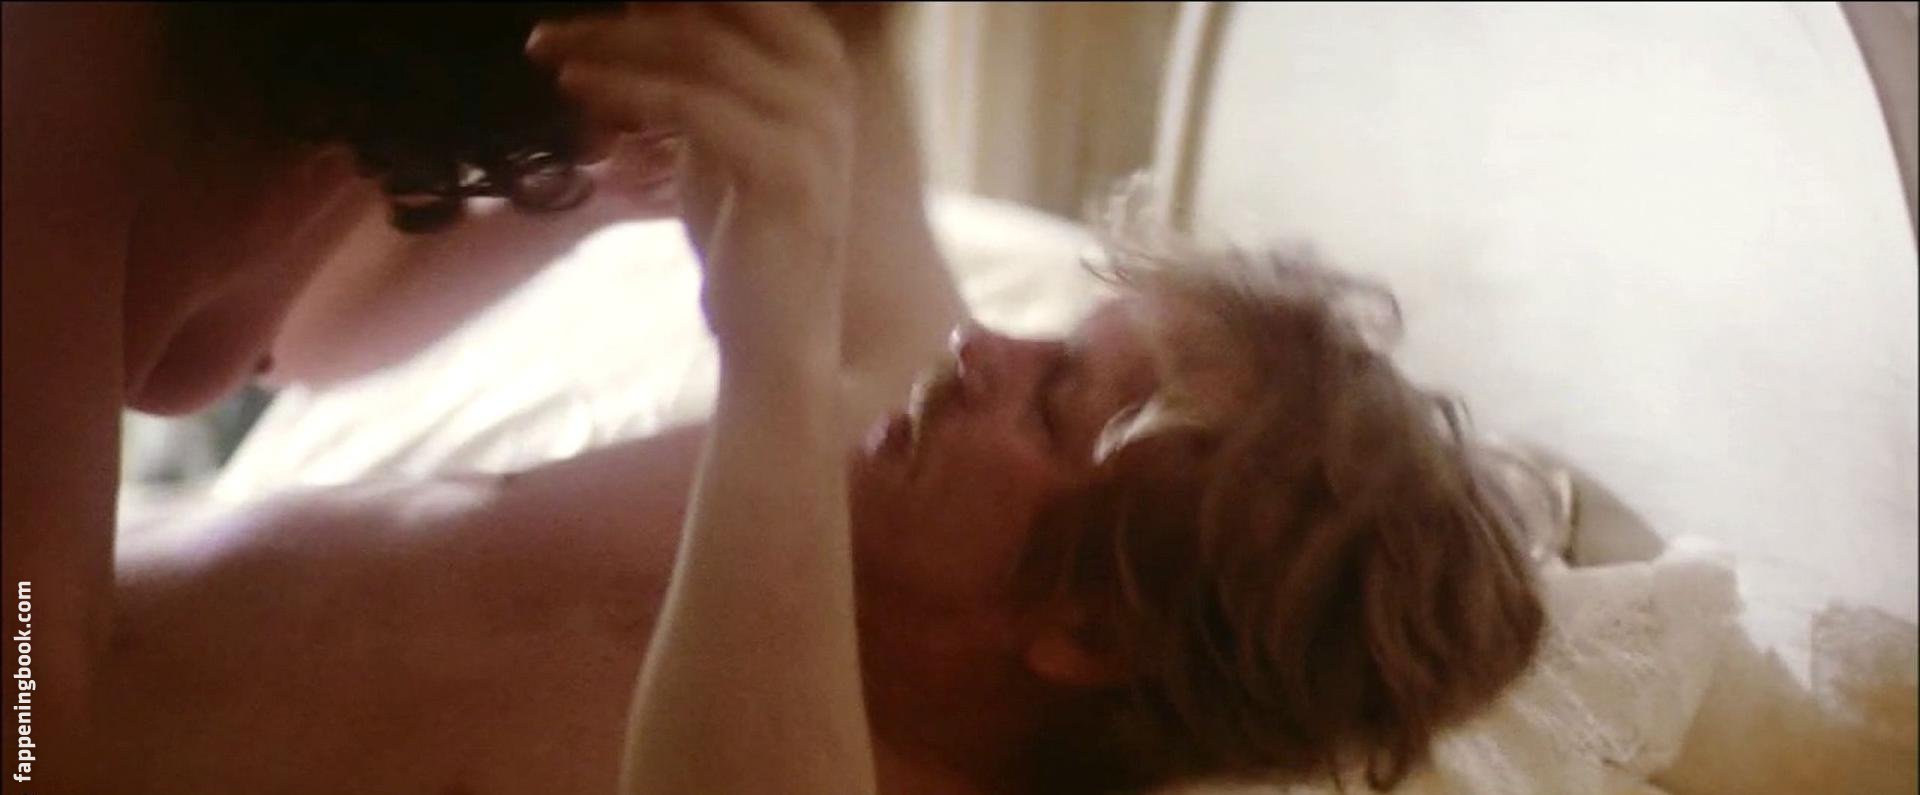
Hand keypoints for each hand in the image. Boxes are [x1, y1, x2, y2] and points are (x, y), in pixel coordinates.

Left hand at [529, 3, 856, 364]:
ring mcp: (813, 125)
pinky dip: (625, 88)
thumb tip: (644, 5)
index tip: (606, 5)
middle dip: (634, 10)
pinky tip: (575, 86)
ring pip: (698, 48)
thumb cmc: (745, 231)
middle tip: (554, 26)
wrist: (780, 333)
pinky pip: (692, 105)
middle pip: (720, 7)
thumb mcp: (716, 130)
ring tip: (546, 48)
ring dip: (609, 42)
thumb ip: (694, 68)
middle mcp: (827, 81)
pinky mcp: (784, 170)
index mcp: (818, 61)